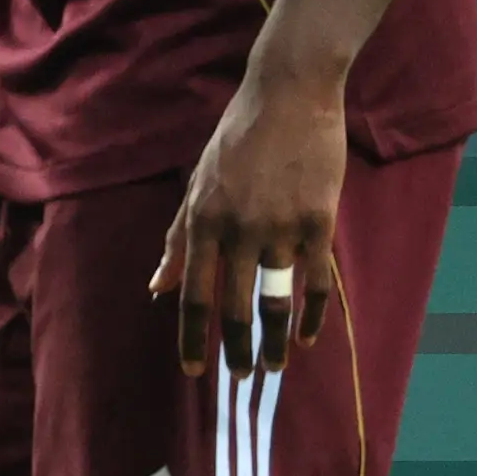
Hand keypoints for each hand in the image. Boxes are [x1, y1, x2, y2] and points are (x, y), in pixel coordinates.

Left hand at [149, 64, 348, 376]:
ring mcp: (281, 227)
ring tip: (276, 366)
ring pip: (276, 300)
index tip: (192, 370)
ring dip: (276, 340)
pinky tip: (309, 338)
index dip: (192, 336)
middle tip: (241, 379)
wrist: (288, 96)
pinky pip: (316, 281)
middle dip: (236, 349)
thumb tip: (157, 286)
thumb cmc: (237, 140)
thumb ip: (178, 237)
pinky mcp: (320, 221)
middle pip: (233, 305)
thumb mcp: (196, 183)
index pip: (192, 292)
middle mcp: (238, 229)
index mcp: (202, 220)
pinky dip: (313, 315)